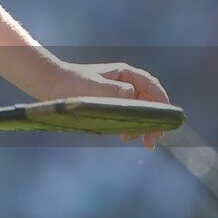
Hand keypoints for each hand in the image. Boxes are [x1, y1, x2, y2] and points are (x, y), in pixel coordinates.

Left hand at [46, 61, 170, 149]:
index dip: (162, 102)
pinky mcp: (110, 105)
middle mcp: (124, 83)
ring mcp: (118, 94)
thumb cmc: (73, 82)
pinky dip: (131, 127)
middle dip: (154, 120)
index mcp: (125, 73)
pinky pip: (127, 116)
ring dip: (144, 126)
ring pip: (139, 111)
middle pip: (149, 101)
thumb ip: (115, 91)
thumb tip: (133, 97)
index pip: (152, 86)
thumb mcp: (94, 87)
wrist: (52, 84)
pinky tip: (125, 137)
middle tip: (155, 139)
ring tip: (144, 143)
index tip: (166, 119)